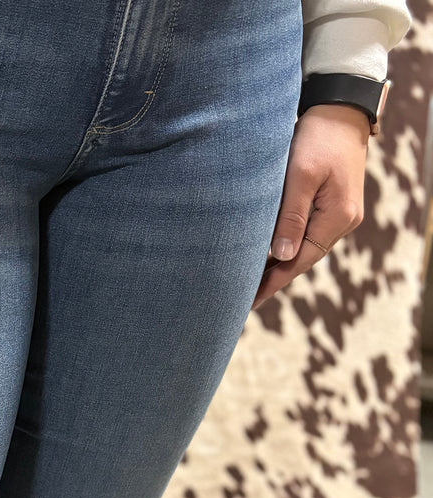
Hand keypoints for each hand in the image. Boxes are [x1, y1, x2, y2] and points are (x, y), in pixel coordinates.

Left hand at [250, 103, 370, 309]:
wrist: (341, 110)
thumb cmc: (318, 137)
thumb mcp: (300, 175)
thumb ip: (291, 216)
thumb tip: (281, 256)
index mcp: (337, 217)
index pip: (300, 261)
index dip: (274, 282)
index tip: (249, 300)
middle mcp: (343, 221)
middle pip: (303, 259)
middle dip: (273, 278)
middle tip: (241, 299)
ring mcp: (340, 214)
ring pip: (304, 248)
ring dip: (278, 264)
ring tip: (249, 282)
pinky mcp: (332, 205)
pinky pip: (306, 234)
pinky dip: (286, 246)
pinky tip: (267, 256)